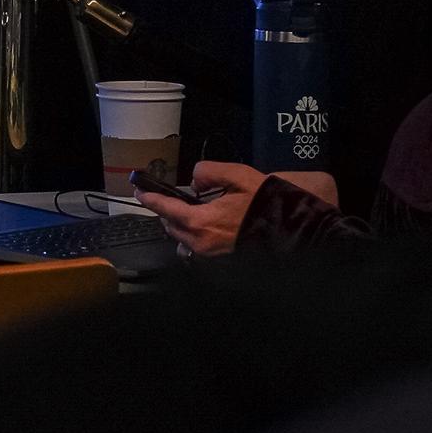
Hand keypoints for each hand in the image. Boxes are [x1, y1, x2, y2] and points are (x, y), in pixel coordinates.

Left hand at [135, 160, 267, 257]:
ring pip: (182, 240)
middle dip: (166, 212)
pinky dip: (192, 237)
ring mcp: (210, 255)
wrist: (292, 228)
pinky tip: (204, 227)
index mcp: (201, 221)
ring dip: (179, 226)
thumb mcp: (238, 176)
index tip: (139, 191)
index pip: (166, 209)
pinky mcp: (219, 260)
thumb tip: (194, 179)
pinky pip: (196, 249)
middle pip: (171, 227)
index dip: (150, 199)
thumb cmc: (265, 202)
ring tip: (188, 213)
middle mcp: (201, 242)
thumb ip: (210, 172)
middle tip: (169, 199)